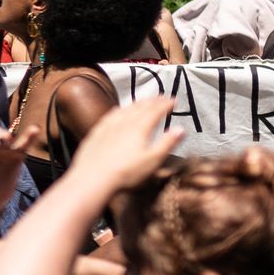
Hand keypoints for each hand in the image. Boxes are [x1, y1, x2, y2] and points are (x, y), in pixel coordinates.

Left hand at [67, 97, 183, 192]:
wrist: (93, 178)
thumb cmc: (126, 173)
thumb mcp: (153, 160)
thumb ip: (167, 143)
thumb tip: (181, 129)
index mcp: (140, 128)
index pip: (156, 111)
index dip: (166, 104)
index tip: (174, 100)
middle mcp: (124, 123)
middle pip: (141, 107)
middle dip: (153, 100)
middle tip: (162, 96)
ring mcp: (108, 127)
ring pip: (125, 109)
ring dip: (137, 103)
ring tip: (144, 100)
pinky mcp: (96, 133)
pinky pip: (109, 115)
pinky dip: (118, 109)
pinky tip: (118, 109)